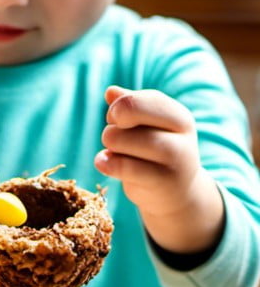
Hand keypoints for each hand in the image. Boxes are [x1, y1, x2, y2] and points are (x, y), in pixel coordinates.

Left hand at [95, 85, 223, 254]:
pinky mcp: (163, 182)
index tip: (117, 120)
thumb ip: (131, 106)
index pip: (138, 99)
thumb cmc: (155, 154)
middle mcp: (181, 135)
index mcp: (178, 116)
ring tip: (117, 154)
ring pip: (120, 139)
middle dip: (111, 126)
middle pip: (127, 113)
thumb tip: (111, 92)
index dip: (118, 108)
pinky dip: (106, 163)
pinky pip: (122, 166)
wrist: (176, 194)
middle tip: (115, 139)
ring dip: (110, 147)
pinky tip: (104, 163)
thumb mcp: (148, 127)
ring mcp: (175, 159)